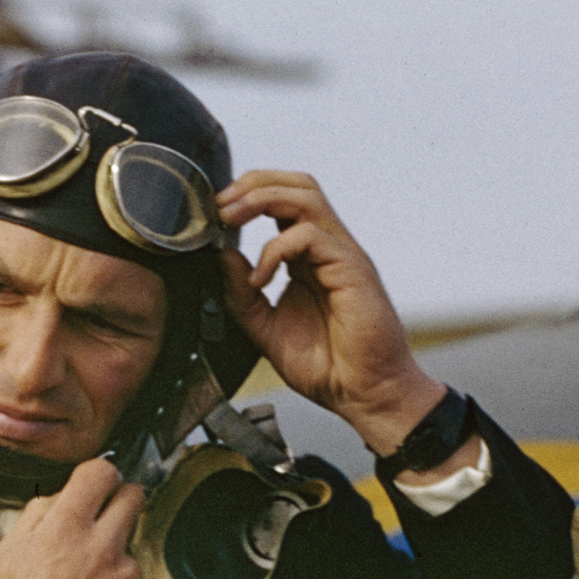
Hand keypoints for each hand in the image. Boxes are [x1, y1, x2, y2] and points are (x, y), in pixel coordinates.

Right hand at [0, 459, 146, 578]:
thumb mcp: (8, 553)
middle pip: (133, 497)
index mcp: (64, 528)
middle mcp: (101, 547)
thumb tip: (62, 495)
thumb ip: (38, 514)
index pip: (101, 472)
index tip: (100, 484)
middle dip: (121, 502)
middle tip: (106, 521)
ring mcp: (126, 578)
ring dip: (116, 557)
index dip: (100, 475)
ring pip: (132, 546)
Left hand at [214, 172, 448, 459]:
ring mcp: (342, 254)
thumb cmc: (327, 367)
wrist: (363, 395)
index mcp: (308, 257)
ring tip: (230, 219)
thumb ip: (241, 294)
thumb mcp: (265, 329)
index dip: (247, 197)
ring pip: (306, 196)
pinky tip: (260, 281)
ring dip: (261, 199)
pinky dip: (274, 250)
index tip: (214, 215)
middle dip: (252, 184)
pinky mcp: (352, 268)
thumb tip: (223, 256)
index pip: (283, 201)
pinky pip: (309, 236)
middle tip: (219, 206)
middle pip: (297, 184)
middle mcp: (328, 247)